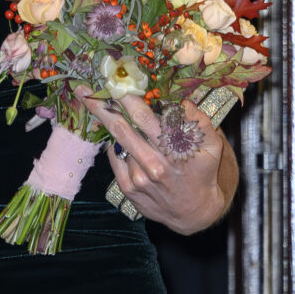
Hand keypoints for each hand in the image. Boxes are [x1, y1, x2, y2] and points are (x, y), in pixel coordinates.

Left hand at [78, 89, 237, 233]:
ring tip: (89, 100)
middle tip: (83, 89)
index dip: (125, 98)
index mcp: (172, 150)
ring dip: (103, 120)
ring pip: (115, 141)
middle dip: (101, 105)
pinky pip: (114, 158)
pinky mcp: (128, 188)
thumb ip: (199, 121)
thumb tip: (180, 101)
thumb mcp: (211, 146)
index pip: (143, 116)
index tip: (113, 81)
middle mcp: (152, 164)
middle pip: (121, 126)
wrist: (194, 212)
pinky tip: (112, 132)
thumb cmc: (202, 172)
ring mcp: (138, 177)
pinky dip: (112, 143)